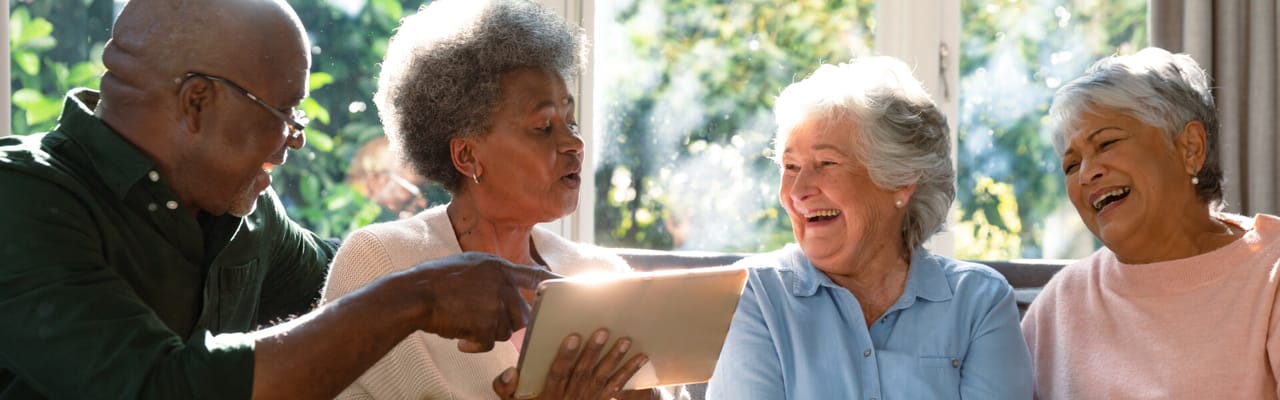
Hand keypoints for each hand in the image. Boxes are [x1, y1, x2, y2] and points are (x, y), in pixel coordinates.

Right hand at [398, 251, 560, 352]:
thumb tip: (507, 284)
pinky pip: (488, 343)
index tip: (570, 287)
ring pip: (505, 331)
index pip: (535, 275)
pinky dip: (474, 345)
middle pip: (521, 314)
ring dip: (486, 333)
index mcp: (498, 267)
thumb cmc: (436, 280)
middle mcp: (502, 284)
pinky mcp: (486, 324)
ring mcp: (495, 304)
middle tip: (484, 322)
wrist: (416, 294)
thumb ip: (491, 273)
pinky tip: (460, 338)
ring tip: (465, 325)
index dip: (554, 283)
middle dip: (506, 323)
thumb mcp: (469, 264)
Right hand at [492, 328, 653, 399]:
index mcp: (549, 394)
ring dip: (615, 359)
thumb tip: (510, 370)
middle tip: (603, 330)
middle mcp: (571, 397)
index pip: (557, 373)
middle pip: (583, 372)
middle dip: (593, 351)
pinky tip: (641, 358)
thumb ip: (505, 388)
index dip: (565, 355)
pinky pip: (618, 388)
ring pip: (603, 379)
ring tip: (625, 341)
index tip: (572, 336)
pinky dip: (630, 373)